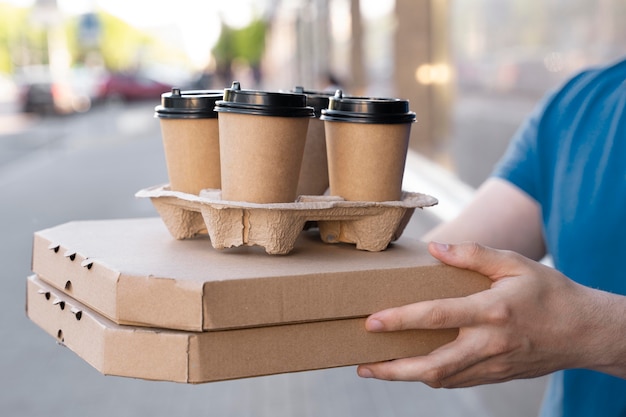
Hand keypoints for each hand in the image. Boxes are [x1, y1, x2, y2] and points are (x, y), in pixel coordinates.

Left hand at [357, 241, 611, 386]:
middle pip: (433, 365)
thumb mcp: (514, 263)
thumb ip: (473, 255)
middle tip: (363, 366)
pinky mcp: (496, 375)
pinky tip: (414, 370)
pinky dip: (432, 377)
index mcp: (491, 311)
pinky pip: (458, 382)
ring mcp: (493, 364)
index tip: (372, 322)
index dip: (401, 319)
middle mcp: (489, 343)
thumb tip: (435, 248)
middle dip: (394, 370)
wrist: (585, 332)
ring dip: (407, 377)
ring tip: (378, 370)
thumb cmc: (549, 292)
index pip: (437, 317)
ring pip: (442, 380)